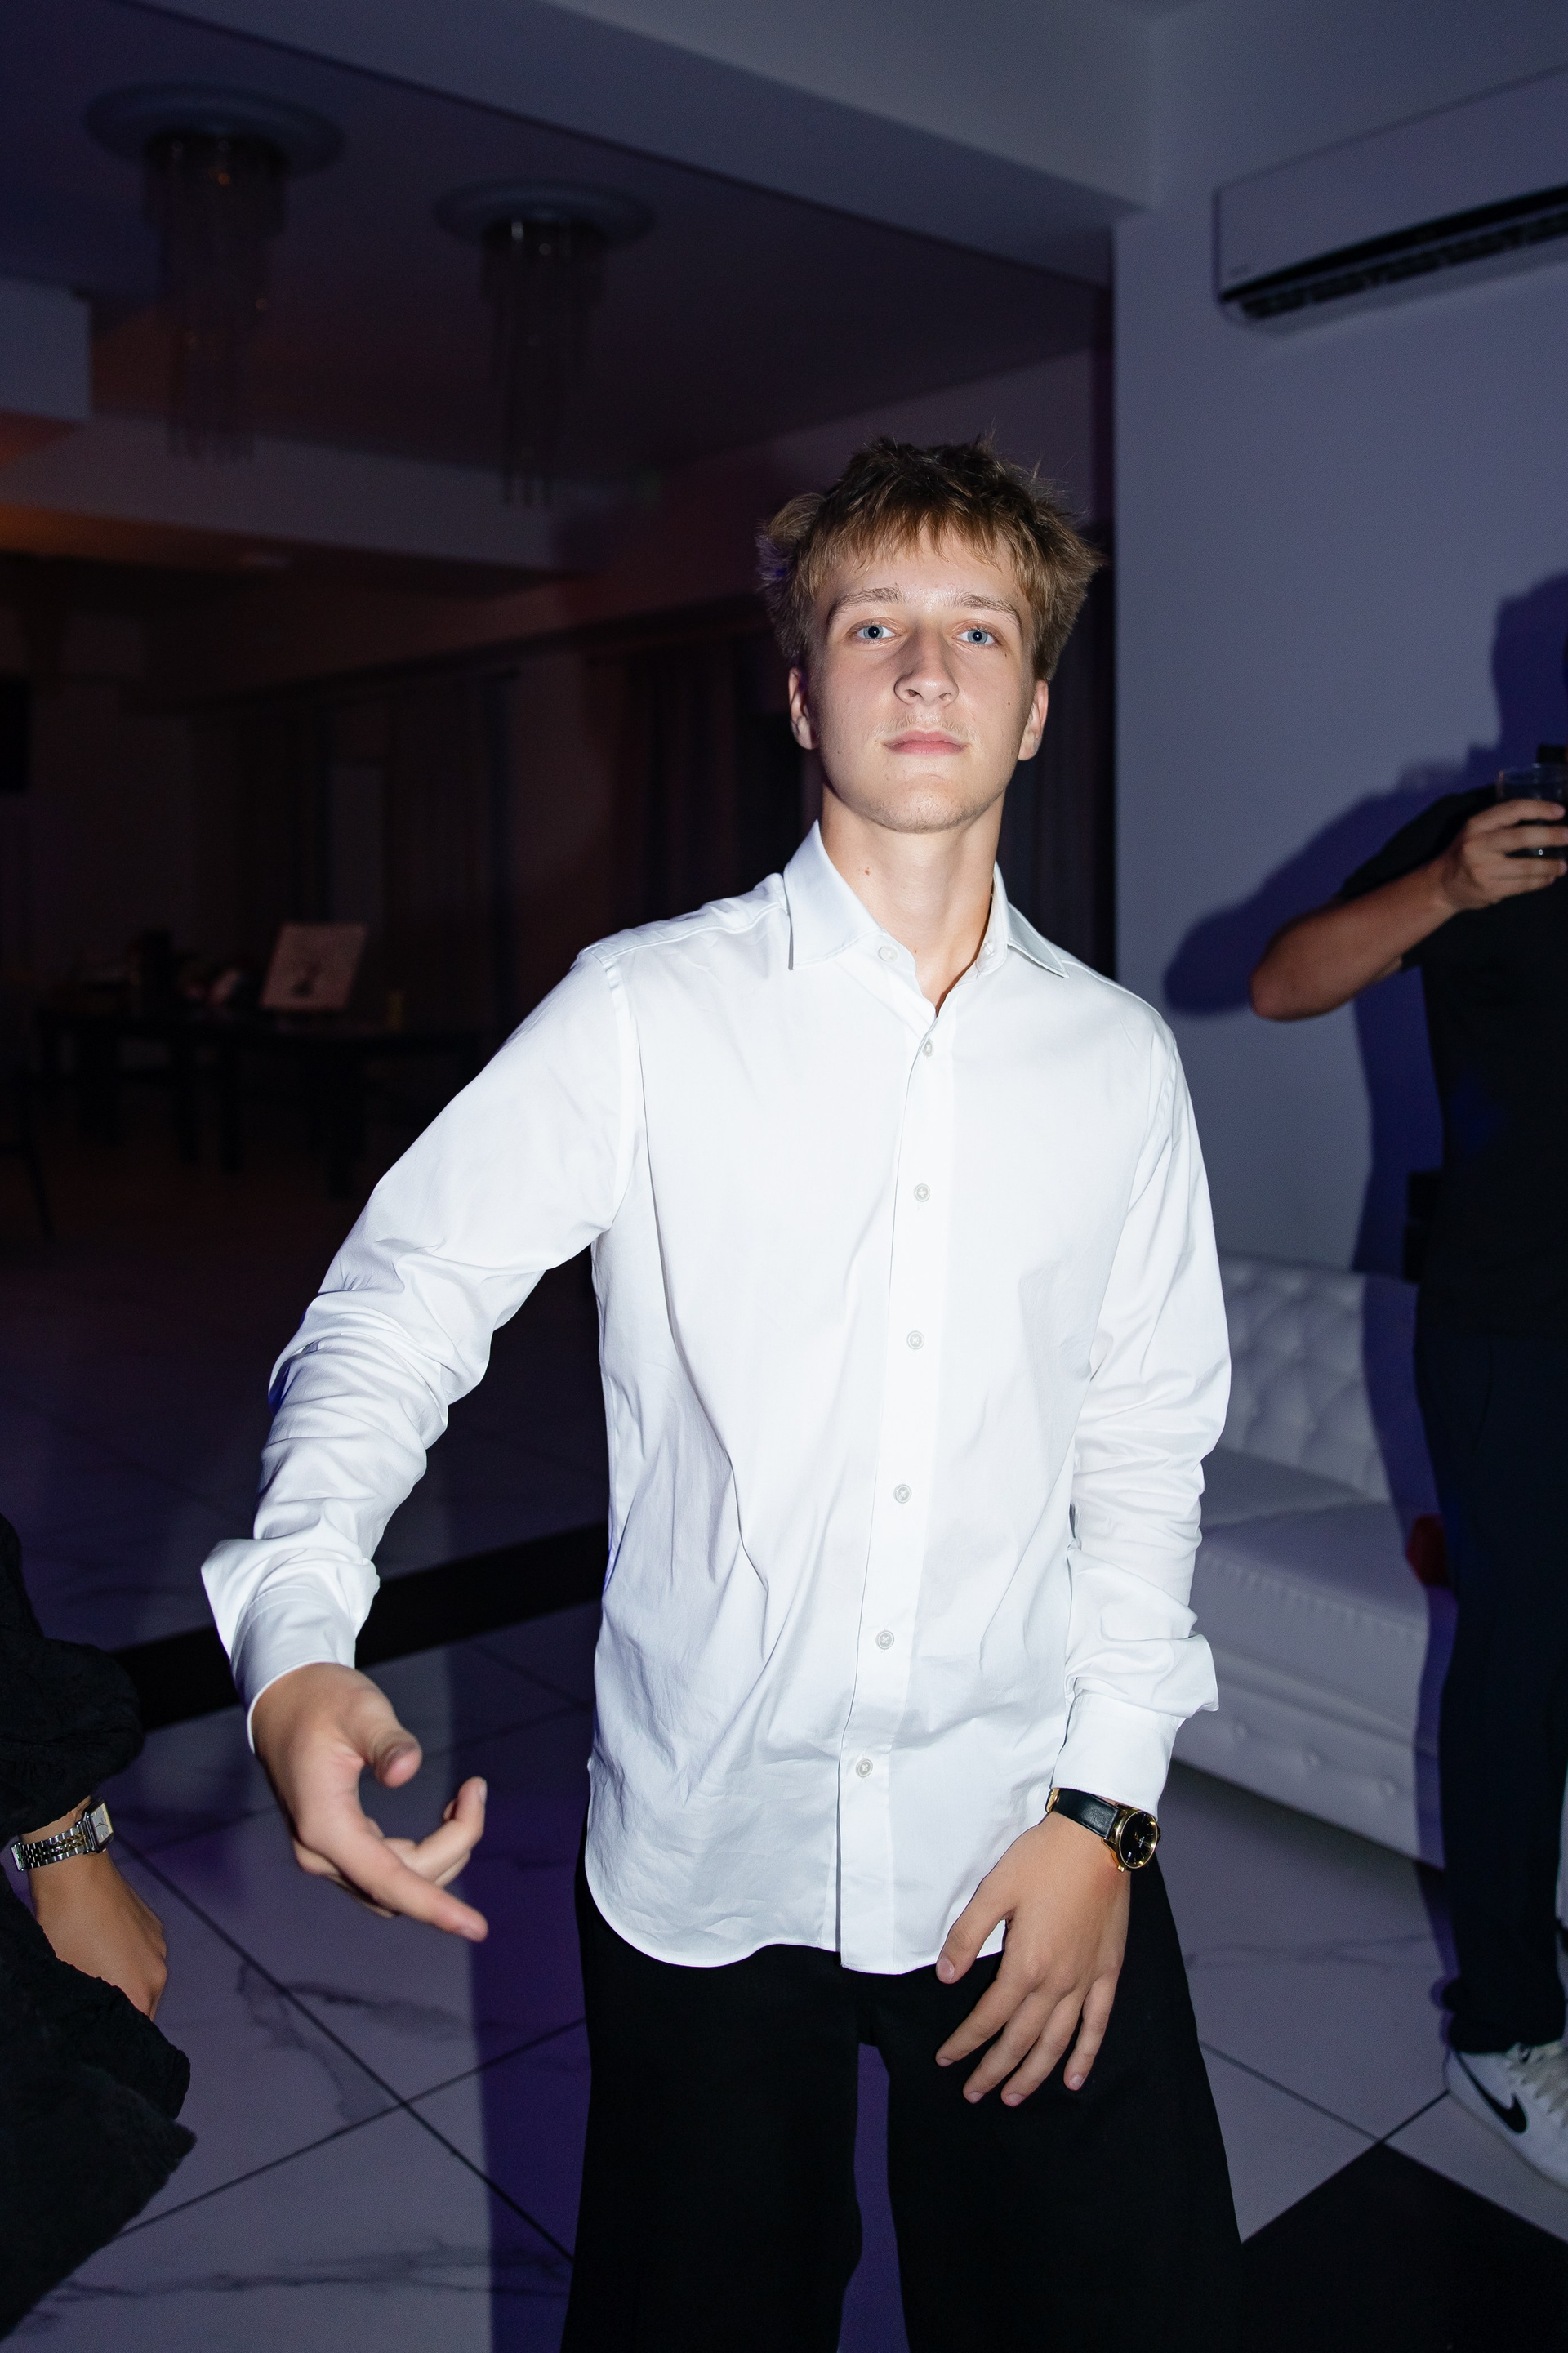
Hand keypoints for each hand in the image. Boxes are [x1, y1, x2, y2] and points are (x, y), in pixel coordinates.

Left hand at [27, 1805, 169, 2017]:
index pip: (137, 2032)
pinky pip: (145, 1954)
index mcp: (140, 1991)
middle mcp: (159, 1972)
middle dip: (122, 2008)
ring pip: (144, 1978)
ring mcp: (159, 1945)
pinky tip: (103, 1945)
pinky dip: (128, 1957)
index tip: (98, 2031)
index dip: (117, 2035)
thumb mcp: (68, 1977)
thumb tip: (92, 2018)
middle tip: (92, 2001)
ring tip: (95, 1969)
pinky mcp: (154, 1924)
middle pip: (144, 2006)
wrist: (76, 1873)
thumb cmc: (65, 1929)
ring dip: (125, 1980)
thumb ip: (88, 2005)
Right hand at [251, 1663, 487, 1939]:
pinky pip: (387, 1872)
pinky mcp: (334, 1846)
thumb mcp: (360, 1710)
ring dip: (442, 1855)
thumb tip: (407, 1770)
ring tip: (468, 1798)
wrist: (282, 1699)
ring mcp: (324, 1854)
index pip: (388, 1882)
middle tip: (476, 1789)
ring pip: (396, 1886)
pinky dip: (424, 1853)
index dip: (434, 1908)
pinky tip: (447, 1815)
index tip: (477, 1927)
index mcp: (324, 1826)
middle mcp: (319, 1853)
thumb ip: (386, 1741)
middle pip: (401, 1884)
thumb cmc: (322, 1700)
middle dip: (452, 1847)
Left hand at [934, 1810, 1129, 2105]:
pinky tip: (1074, 2078)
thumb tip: (945, 1977)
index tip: (946, 2059)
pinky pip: (1097, 2025)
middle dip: (994, 2070)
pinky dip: (1085, 2055)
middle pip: (1021, 2040)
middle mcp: (1057, 1983)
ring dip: (1033, 2074)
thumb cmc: (1040, 1861)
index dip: (965, 2042)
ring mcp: (1086, 1981)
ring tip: (1012, 2097)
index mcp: (1025, 1965)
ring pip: (1057, 2042)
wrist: (1096, 1840)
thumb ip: (966, 1937)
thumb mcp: (993, 1891)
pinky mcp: (1108, 1973)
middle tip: (973, 2093)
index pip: (989, 2017)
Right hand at [1434, 796, 1567, 910]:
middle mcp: (1478, 845)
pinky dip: (1539, 882)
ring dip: (1550, 866)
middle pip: (1521, 838)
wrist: (1442, 885)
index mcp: (1477, 824)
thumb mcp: (1477, 830)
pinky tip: (1548, 878)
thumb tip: (1545, 818)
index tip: (1561, 811)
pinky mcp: (1490, 890)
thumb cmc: (1467, 851)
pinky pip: (1522, 885)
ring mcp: (1483, 870)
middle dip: (1550, 836)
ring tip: (1563, 866)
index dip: (1539, 808)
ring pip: (1526, 866)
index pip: (1512, 810)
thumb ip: (1503, 823)